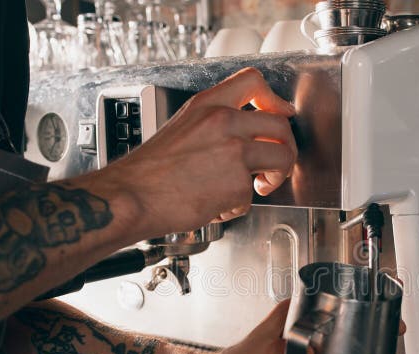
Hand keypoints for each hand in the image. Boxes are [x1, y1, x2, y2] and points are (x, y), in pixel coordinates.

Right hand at [102, 68, 297, 234]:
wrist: (133, 196)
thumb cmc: (150, 171)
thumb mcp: (182, 126)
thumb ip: (213, 124)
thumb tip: (242, 136)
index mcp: (208, 105)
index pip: (254, 82)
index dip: (275, 99)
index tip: (281, 112)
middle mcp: (224, 123)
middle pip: (280, 126)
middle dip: (285, 149)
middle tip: (275, 165)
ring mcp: (234, 152)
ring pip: (281, 159)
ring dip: (275, 177)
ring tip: (258, 187)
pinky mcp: (237, 184)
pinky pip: (252, 196)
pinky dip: (238, 206)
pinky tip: (218, 204)